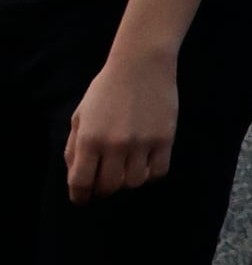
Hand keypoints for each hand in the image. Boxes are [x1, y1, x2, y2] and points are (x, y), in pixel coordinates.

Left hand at [63, 51, 178, 199]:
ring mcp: (141, 143)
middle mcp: (114, 144)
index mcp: (89, 138)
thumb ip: (74, 146)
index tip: (82, 199)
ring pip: (134, 182)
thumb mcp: (80, 115)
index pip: (81, 181)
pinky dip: (150, 174)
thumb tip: (76, 174)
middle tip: (105, 182)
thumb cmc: (106, 89)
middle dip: (104, 189)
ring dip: (128, 181)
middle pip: (109, 186)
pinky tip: (145, 163)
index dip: (80, 195)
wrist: (141, 65)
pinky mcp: (165, 139)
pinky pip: (158, 172)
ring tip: (126, 170)